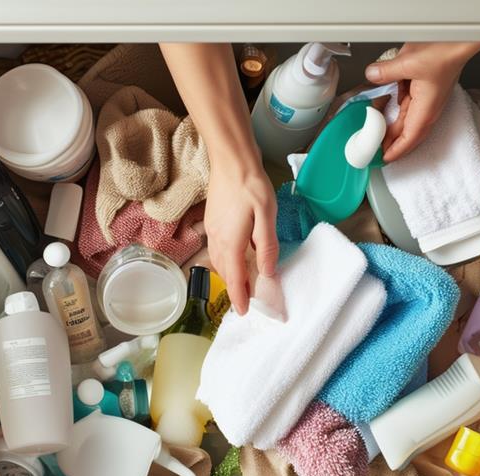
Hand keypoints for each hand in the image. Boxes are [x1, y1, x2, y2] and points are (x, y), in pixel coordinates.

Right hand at [204, 159, 277, 314]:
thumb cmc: (251, 185)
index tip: (244, 312)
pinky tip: (235, 258)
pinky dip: (226, 262)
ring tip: (242, 284)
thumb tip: (267, 272)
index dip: (240, 297)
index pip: (235, 278)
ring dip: (230, 276)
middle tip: (248, 300)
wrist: (231, 160)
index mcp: (231, 242)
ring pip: (219, 262)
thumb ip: (267, 246)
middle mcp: (217, 240)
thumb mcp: (267, 215)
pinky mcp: (212, 222)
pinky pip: (217, 250)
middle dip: (235, 288)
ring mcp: (212, 230)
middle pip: (225, 272)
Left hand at [365, 42, 479, 161]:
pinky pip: (407, 104)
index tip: (383, 159)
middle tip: (373, 147)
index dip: (395, 151)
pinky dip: (395, 107)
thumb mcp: (408, 62)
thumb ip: (386, 72)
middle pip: (406, 132)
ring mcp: (427, 100)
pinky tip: (384, 103)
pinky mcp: (425, 89)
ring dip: (391, 124)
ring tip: (374, 127)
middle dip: (390, 142)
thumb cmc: (445, 53)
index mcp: (425, 110)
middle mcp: (427, 109)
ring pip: (405, 119)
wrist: (459, 40)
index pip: (408, 139)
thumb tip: (372, 75)